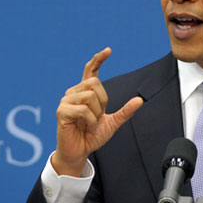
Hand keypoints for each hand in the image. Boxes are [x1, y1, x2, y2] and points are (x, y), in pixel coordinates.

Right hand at [52, 47, 142, 175]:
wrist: (80, 152)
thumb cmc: (92, 136)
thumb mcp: (113, 123)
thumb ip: (125, 111)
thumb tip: (140, 100)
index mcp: (85, 92)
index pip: (91, 70)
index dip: (98, 59)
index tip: (108, 50)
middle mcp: (74, 93)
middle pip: (95, 83)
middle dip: (103, 100)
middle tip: (98, 116)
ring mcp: (66, 101)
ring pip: (90, 95)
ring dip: (96, 113)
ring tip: (90, 123)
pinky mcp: (61, 111)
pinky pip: (82, 109)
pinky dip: (90, 120)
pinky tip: (86, 126)